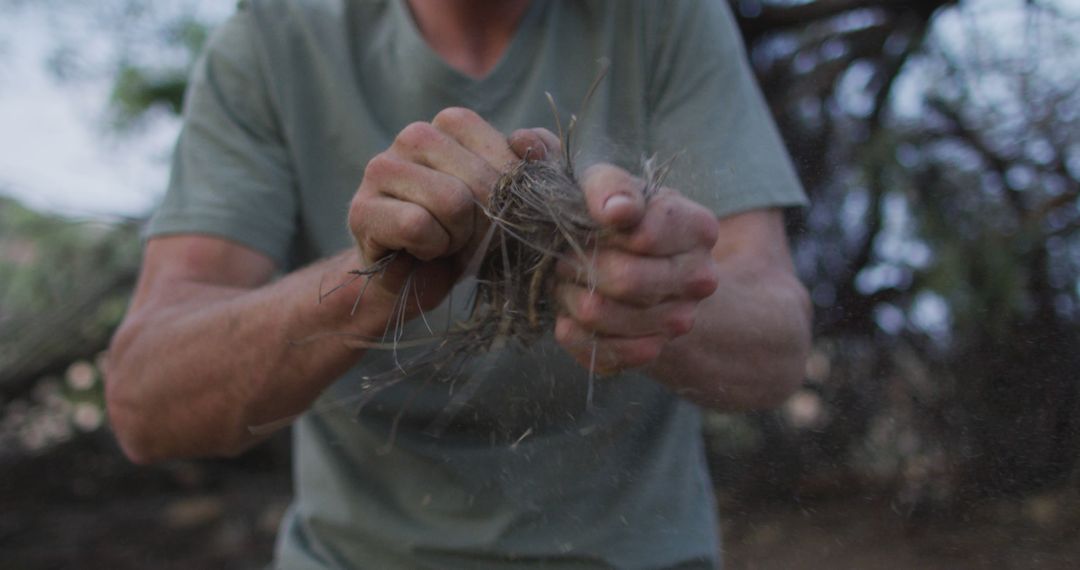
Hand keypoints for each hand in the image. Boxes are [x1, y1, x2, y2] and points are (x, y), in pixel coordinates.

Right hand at [347, 107, 554, 308]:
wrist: (420, 279)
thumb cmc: (468, 234)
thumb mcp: (511, 198)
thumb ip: (534, 162)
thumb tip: (526, 141)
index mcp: (451, 125)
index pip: (498, 148)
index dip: (506, 194)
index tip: (494, 213)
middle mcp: (413, 136)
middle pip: (478, 180)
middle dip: (485, 222)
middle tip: (468, 236)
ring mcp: (381, 168)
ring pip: (449, 200)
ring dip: (457, 236)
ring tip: (444, 241)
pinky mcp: (362, 208)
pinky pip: (416, 225)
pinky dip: (430, 248)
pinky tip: (422, 250)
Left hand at [553, 164, 720, 373]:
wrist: (634, 272)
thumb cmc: (613, 220)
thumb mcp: (603, 184)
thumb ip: (566, 162)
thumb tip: (526, 143)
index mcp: (698, 227)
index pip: (644, 231)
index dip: (601, 226)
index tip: (587, 220)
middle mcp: (699, 277)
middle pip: (625, 279)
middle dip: (578, 265)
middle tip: (562, 255)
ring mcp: (678, 320)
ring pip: (604, 316)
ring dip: (569, 298)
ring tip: (563, 281)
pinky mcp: (651, 352)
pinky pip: (601, 353)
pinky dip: (573, 334)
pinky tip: (566, 317)